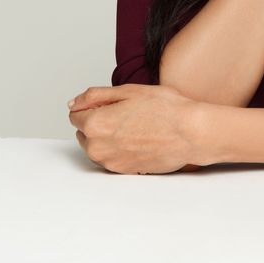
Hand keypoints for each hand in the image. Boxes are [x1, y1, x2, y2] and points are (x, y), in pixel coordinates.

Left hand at [67, 83, 207, 174]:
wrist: (189, 133)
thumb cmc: (165, 109)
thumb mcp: (128, 90)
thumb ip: (95, 95)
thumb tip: (74, 103)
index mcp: (96, 124)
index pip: (75, 114)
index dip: (93, 104)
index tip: (111, 102)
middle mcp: (98, 147)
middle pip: (84, 132)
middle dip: (97, 120)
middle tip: (126, 112)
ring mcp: (110, 162)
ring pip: (96, 146)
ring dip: (107, 135)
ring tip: (134, 125)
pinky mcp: (123, 171)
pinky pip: (110, 157)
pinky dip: (118, 147)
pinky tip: (138, 137)